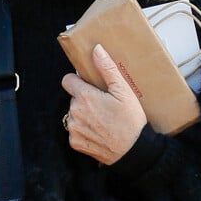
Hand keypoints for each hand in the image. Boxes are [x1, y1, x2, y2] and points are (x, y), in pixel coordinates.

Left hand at [61, 43, 146, 164]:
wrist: (133, 151)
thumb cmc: (130, 120)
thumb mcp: (123, 91)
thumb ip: (107, 69)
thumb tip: (96, 49)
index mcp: (84, 96)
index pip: (67, 80)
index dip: (78, 81)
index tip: (90, 86)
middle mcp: (74, 112)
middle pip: (73, 98)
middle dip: (85, 99)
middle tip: (104, 105)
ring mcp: (73, 128)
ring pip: (74, 114)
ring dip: (84, 115)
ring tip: (103, 120)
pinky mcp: (74, 143)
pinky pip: (75, 131)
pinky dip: (84, 130)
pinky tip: (99, 132)